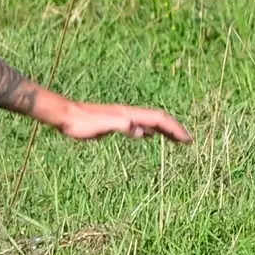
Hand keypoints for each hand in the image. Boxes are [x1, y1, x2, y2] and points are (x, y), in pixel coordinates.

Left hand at [56, 101, 191, 142]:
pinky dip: (149, 130)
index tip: (187, 139)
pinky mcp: (115, 122)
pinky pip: (138, 125)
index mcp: (129, 114)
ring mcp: (122, 117)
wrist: (65, 115)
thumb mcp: (101, 126)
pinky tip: (149, 136)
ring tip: (176, 139)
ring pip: (149, 121)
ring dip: (164, 129)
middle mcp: (128, 113)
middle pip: (158, 119)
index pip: (158, 119)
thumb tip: (141, 131)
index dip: (174, 128)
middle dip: (174, 128)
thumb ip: (121, 126)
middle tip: (189, 141)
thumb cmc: (81, 122)